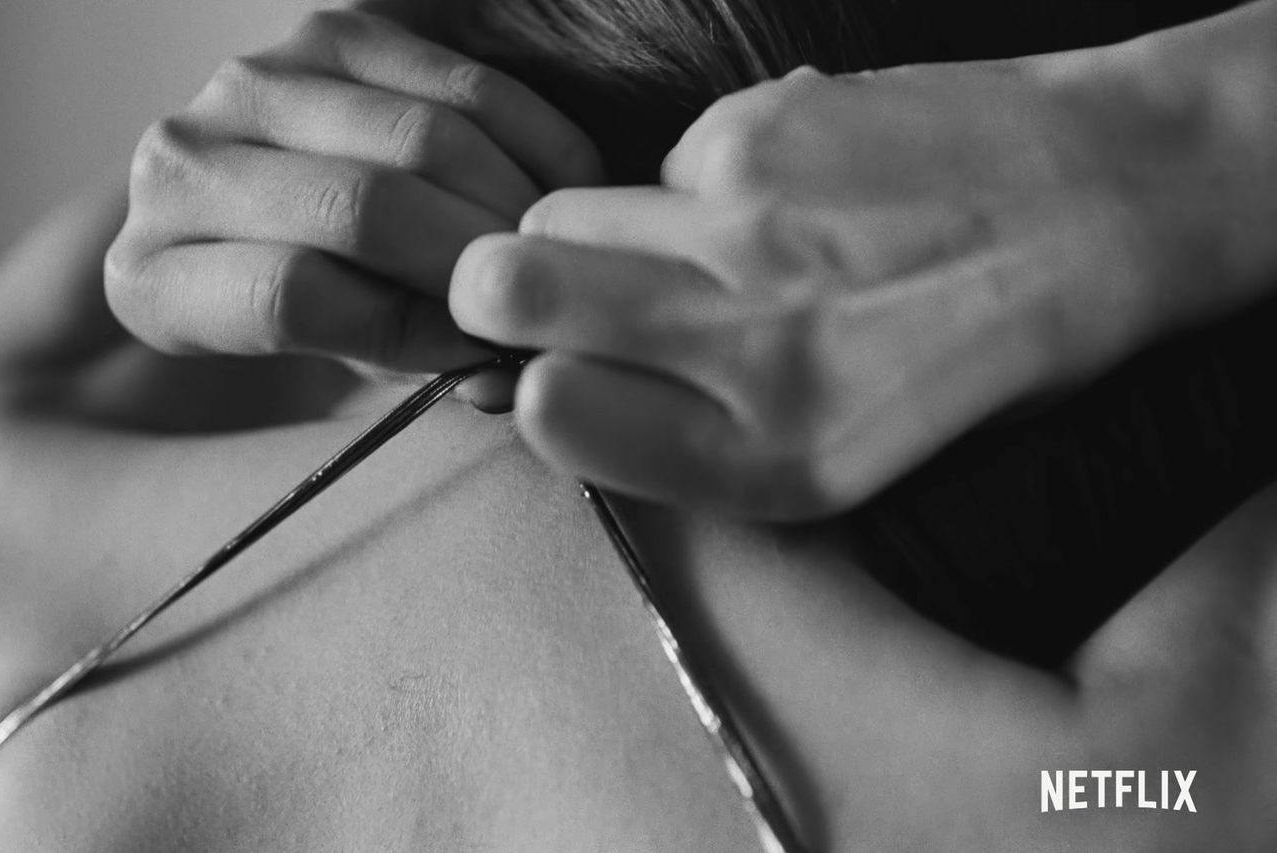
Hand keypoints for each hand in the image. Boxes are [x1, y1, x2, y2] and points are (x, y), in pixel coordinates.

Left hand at [104, 8, 600, 374]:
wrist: (278, 216)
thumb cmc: (311, 314)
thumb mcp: (335, 367)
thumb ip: (408, 369)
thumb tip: (498, 368)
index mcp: (151, 279)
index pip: (290, 296)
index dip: (405, 328)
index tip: (478, 348)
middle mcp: (176, 168)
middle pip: (358, 206)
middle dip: (473, 258)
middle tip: (540, 296)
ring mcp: (247, 83)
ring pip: (416, 137)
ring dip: (510, 198)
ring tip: (553, 247)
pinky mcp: (327, 31)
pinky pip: (454, 79)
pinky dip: (528, 135)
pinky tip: (564, 184)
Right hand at [450, 57, 1237, 517]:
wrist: (1106, 200)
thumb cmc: (983, 350)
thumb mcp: (854, 456)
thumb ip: (702, 440)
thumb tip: (559, 386)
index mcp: (776, 459)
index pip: (552, 414)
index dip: (533, 387)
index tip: (553, 375)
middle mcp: (748, 348)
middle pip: (509, 289)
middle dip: (493, 288)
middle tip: (528, 286)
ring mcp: (747, 228)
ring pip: (561, 211)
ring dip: (586, 231)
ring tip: (681, 242)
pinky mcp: (758, 130)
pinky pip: (661, 163)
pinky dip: (692, 183)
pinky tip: (778, 191)